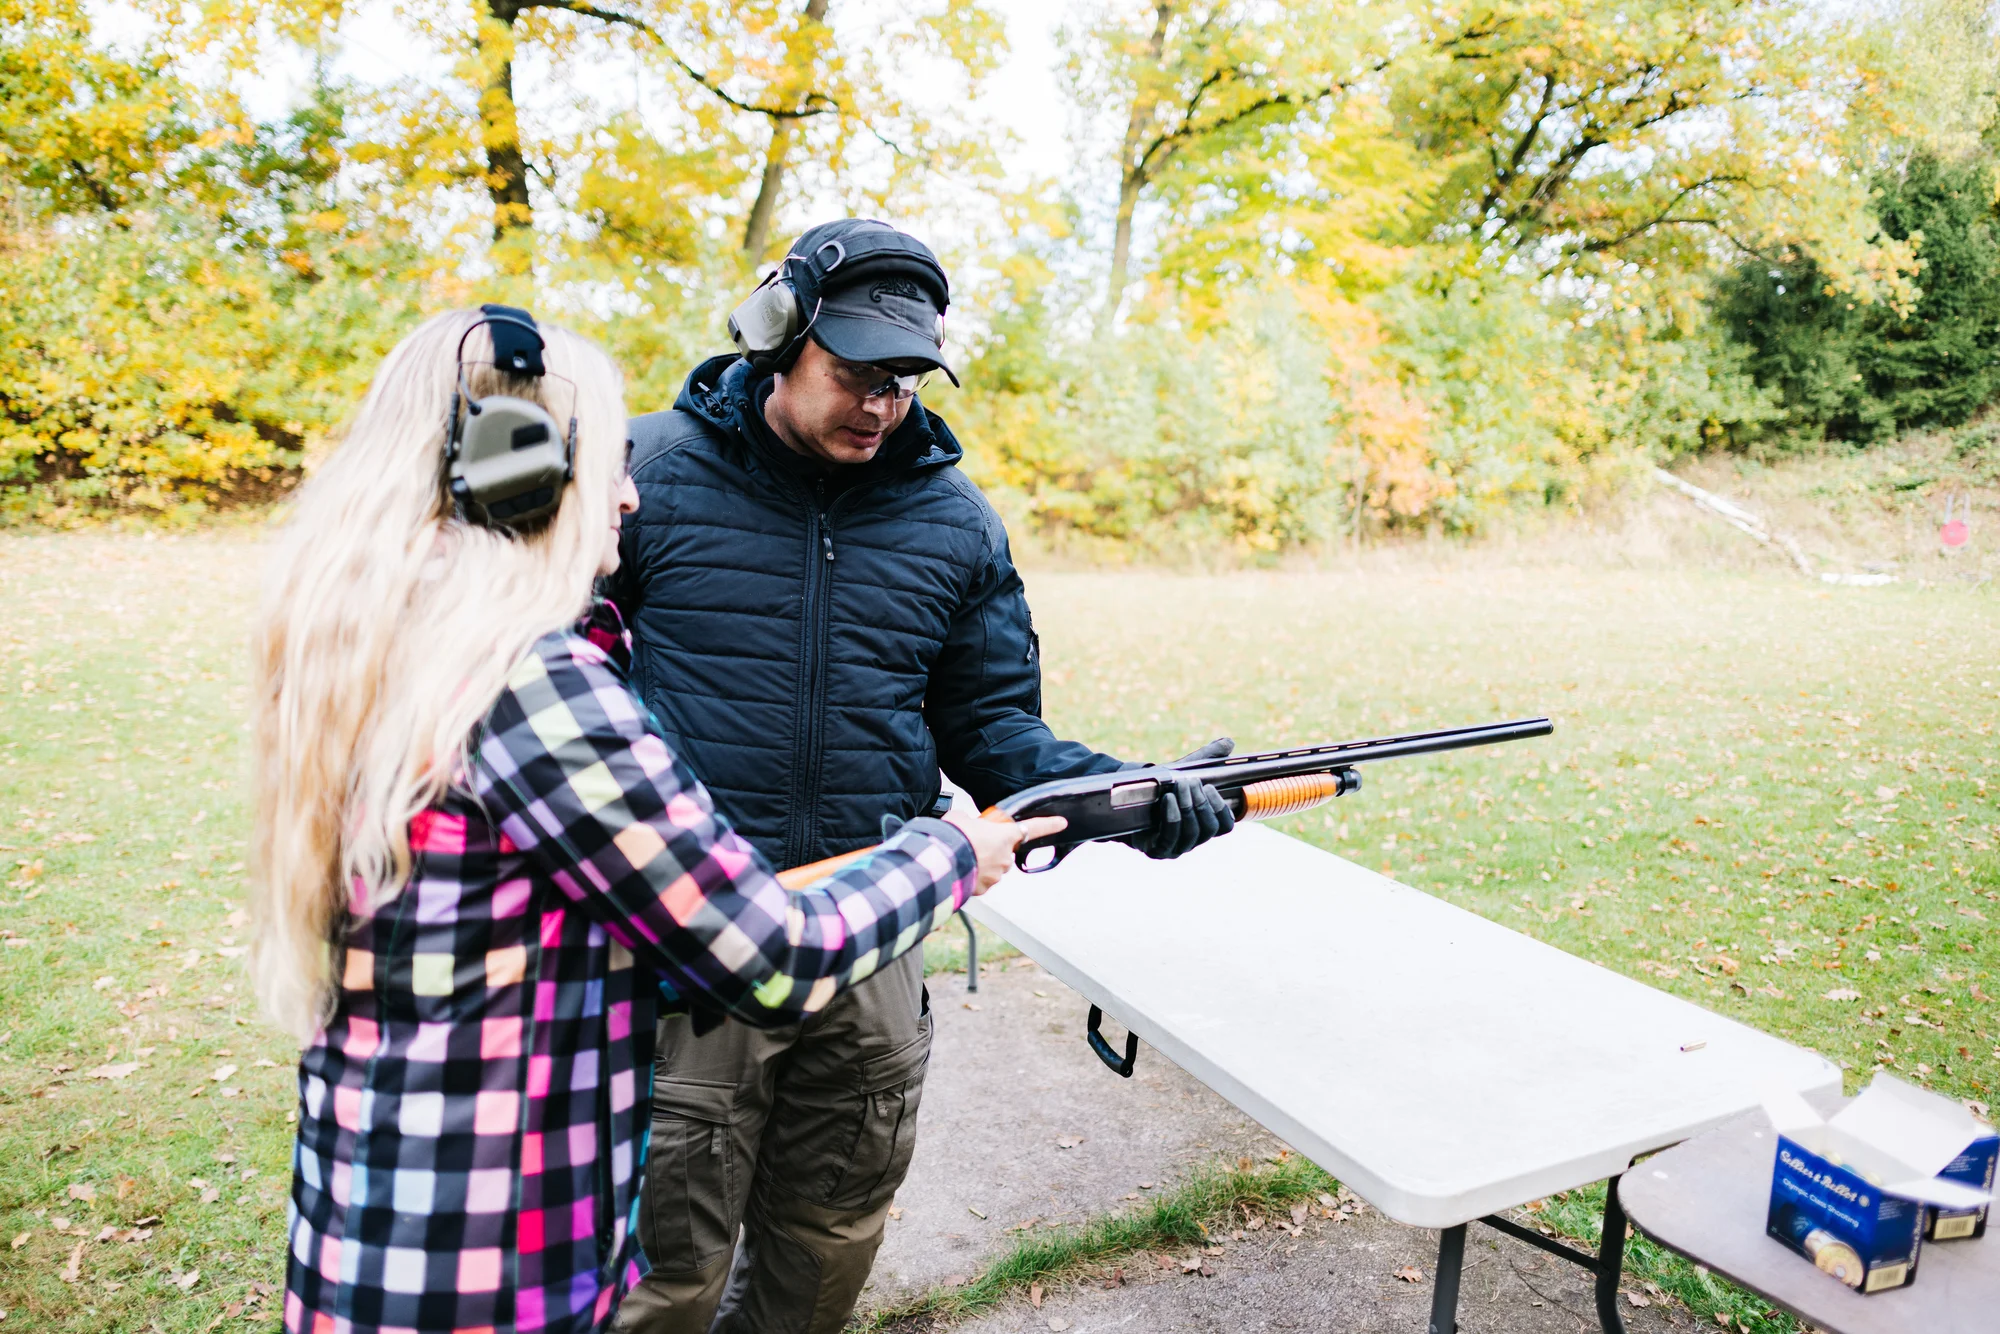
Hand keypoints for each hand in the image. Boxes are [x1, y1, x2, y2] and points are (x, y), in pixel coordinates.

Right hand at [945, 809, 1067, 893]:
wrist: (940, 860)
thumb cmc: (953, 836)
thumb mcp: (962, 818)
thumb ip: (972, 822)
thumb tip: (967, 826)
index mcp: (1005, 836)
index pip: (1034, 827)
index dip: (1049, 824)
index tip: (1062, 823)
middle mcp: (1006, 857)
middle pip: (1003, 851)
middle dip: (991, 848)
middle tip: (971, 843)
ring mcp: (996, 875)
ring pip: (991, 867)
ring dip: (980, 863)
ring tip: (961, 856)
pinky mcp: (984, 889)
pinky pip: (981, 881)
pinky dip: (972, 876)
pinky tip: (959, 869)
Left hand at [1130, 737, 1236, 859]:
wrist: (1128, 800)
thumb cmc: (1161, 788)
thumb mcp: (1184, 771)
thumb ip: (1207, 758)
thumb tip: (1229, 742)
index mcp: (1203, 824)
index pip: (1226, 826)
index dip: (1222, 809)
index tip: (1210, 788)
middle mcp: (1194, 839)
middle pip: (1209, 828)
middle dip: (1201, 803)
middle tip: (1191, 782)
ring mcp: (1176, 848)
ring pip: (1192, 833)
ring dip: (1188, 807)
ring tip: (1180, 787)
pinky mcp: (1158, 851)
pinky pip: (1170, 837)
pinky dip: (1172, 817)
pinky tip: (1168, 799)